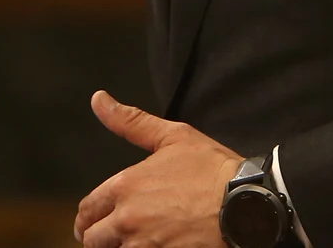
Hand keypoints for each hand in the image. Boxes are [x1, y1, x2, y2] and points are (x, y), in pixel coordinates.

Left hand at [74, 90, 241, 247]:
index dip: (87, 216)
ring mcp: (144, 245)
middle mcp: (128, 219)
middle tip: (110, 237)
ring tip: (131, 243)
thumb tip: (99, 100)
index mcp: (125, 186)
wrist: (244, 202)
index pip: (88, 209)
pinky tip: (151, 247)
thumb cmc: (212, 170)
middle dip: (99, 237)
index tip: (92, 221)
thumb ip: (130, 122)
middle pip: (93, 239)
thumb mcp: (172, 136)